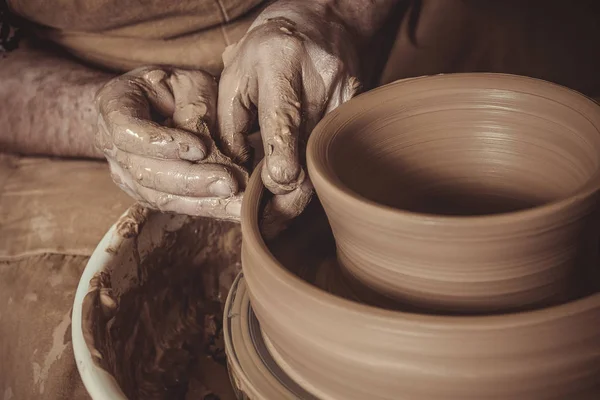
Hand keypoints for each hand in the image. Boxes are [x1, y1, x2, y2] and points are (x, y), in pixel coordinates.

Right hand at [95, 67, 247, 219]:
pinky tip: (230, 209)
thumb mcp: (187, 82)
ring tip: (236, 203)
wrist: (151, 103)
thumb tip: (211, 146)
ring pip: (160, 197)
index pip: (128, 130)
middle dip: (192, 182)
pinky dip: (204, 208)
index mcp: (114, 105)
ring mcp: (125, 174)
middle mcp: (112, 145)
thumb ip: (196, 107)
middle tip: (230, 184)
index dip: (162, 143)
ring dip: (202, 202)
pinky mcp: (145, 194)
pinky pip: (173, 206)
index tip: (200, 149)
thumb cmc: (173, 87)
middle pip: (146, 173)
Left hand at [217, 3, 361, 222]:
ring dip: (304, 185)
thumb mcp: (234, 77)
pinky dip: (318, 169)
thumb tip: (238, 175)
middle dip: (290, 193)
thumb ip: (230, 127)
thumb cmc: (266, 51)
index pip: (285, 120)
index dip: (283, 160)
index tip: (277, 184)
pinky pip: (337, 151)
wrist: (321, 21)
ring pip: (326, 159)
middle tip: (269, 219)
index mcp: (280, 63)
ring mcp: (347, 92)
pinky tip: (302, 176)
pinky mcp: (359, 106)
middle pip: (311, 152)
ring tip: (281, 201)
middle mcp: (321, 78)